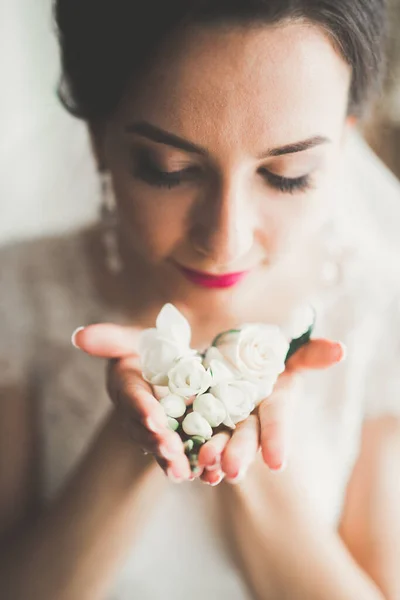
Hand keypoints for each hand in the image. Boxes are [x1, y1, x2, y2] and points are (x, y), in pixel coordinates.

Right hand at [73, 324, 191, 482]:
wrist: (171, 364)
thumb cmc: (149, 347)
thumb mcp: (133, 339)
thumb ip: (111, 338)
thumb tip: (79, 336)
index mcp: (126, 386)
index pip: (132, 397)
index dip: (141, 408)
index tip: (154, 418)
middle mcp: (137, 413)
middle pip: (145, 429)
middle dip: (157, 440)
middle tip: (171, 451)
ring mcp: (156, 429)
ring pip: (161, 447)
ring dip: (170, 460)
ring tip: (183, 472)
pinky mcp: (177, 437)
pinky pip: (182, 454)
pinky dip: (191, 465)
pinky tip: (204, 474)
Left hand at [196, 339, 345, 484]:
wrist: (230, 360)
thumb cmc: (268, 358)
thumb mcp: (291, 353)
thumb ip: (311, 354)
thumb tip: (340, 350)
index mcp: (272, 404)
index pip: (276, 422)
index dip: (276, 440)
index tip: (276, 464)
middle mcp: (249, 419)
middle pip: (245, 438)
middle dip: (239, 453)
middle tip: (232, 470)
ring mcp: (224, 424)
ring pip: (219, 443)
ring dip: (213, 456)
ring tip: (205, 465)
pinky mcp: (198, 421)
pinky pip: (194, 438)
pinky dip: (190, 453)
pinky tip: (188, 466)